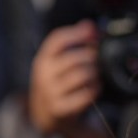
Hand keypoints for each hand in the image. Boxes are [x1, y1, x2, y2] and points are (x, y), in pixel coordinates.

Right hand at [29, 20, 99, 134]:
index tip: (92, 30)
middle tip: (96, 58)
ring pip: (82, 75)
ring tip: (94, 74)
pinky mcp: (60, 107)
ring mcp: (51, 92)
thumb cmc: (55, 82)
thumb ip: (72, 43)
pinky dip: (94, 89)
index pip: (57, 40)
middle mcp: (43, 74)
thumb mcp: (56, 62)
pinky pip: (86, 94)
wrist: (43, 113)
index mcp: (42, 60)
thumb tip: (89, 25)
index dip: (76, 33)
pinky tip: (93, 87)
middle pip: (74, 57)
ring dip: (94, 73)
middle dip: (90, 56)